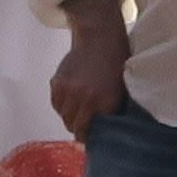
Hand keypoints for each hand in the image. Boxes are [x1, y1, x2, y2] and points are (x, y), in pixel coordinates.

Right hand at [48, 0, 129, 138]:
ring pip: (63, 116)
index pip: (90, 131)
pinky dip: (61, 104)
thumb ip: (109, 111)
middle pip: (73, 126)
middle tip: (84, 125)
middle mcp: (84, 100)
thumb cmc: (116, 65)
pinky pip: (55, 103)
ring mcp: (68, 91)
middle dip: (79, 128)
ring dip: (69, 116)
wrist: (99, 39)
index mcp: (103, 104)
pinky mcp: (57, 82)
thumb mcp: (120, 91)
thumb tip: (104, 131)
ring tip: (78, 110)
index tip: (92, 137)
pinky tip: (70, 99)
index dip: (90, 137)